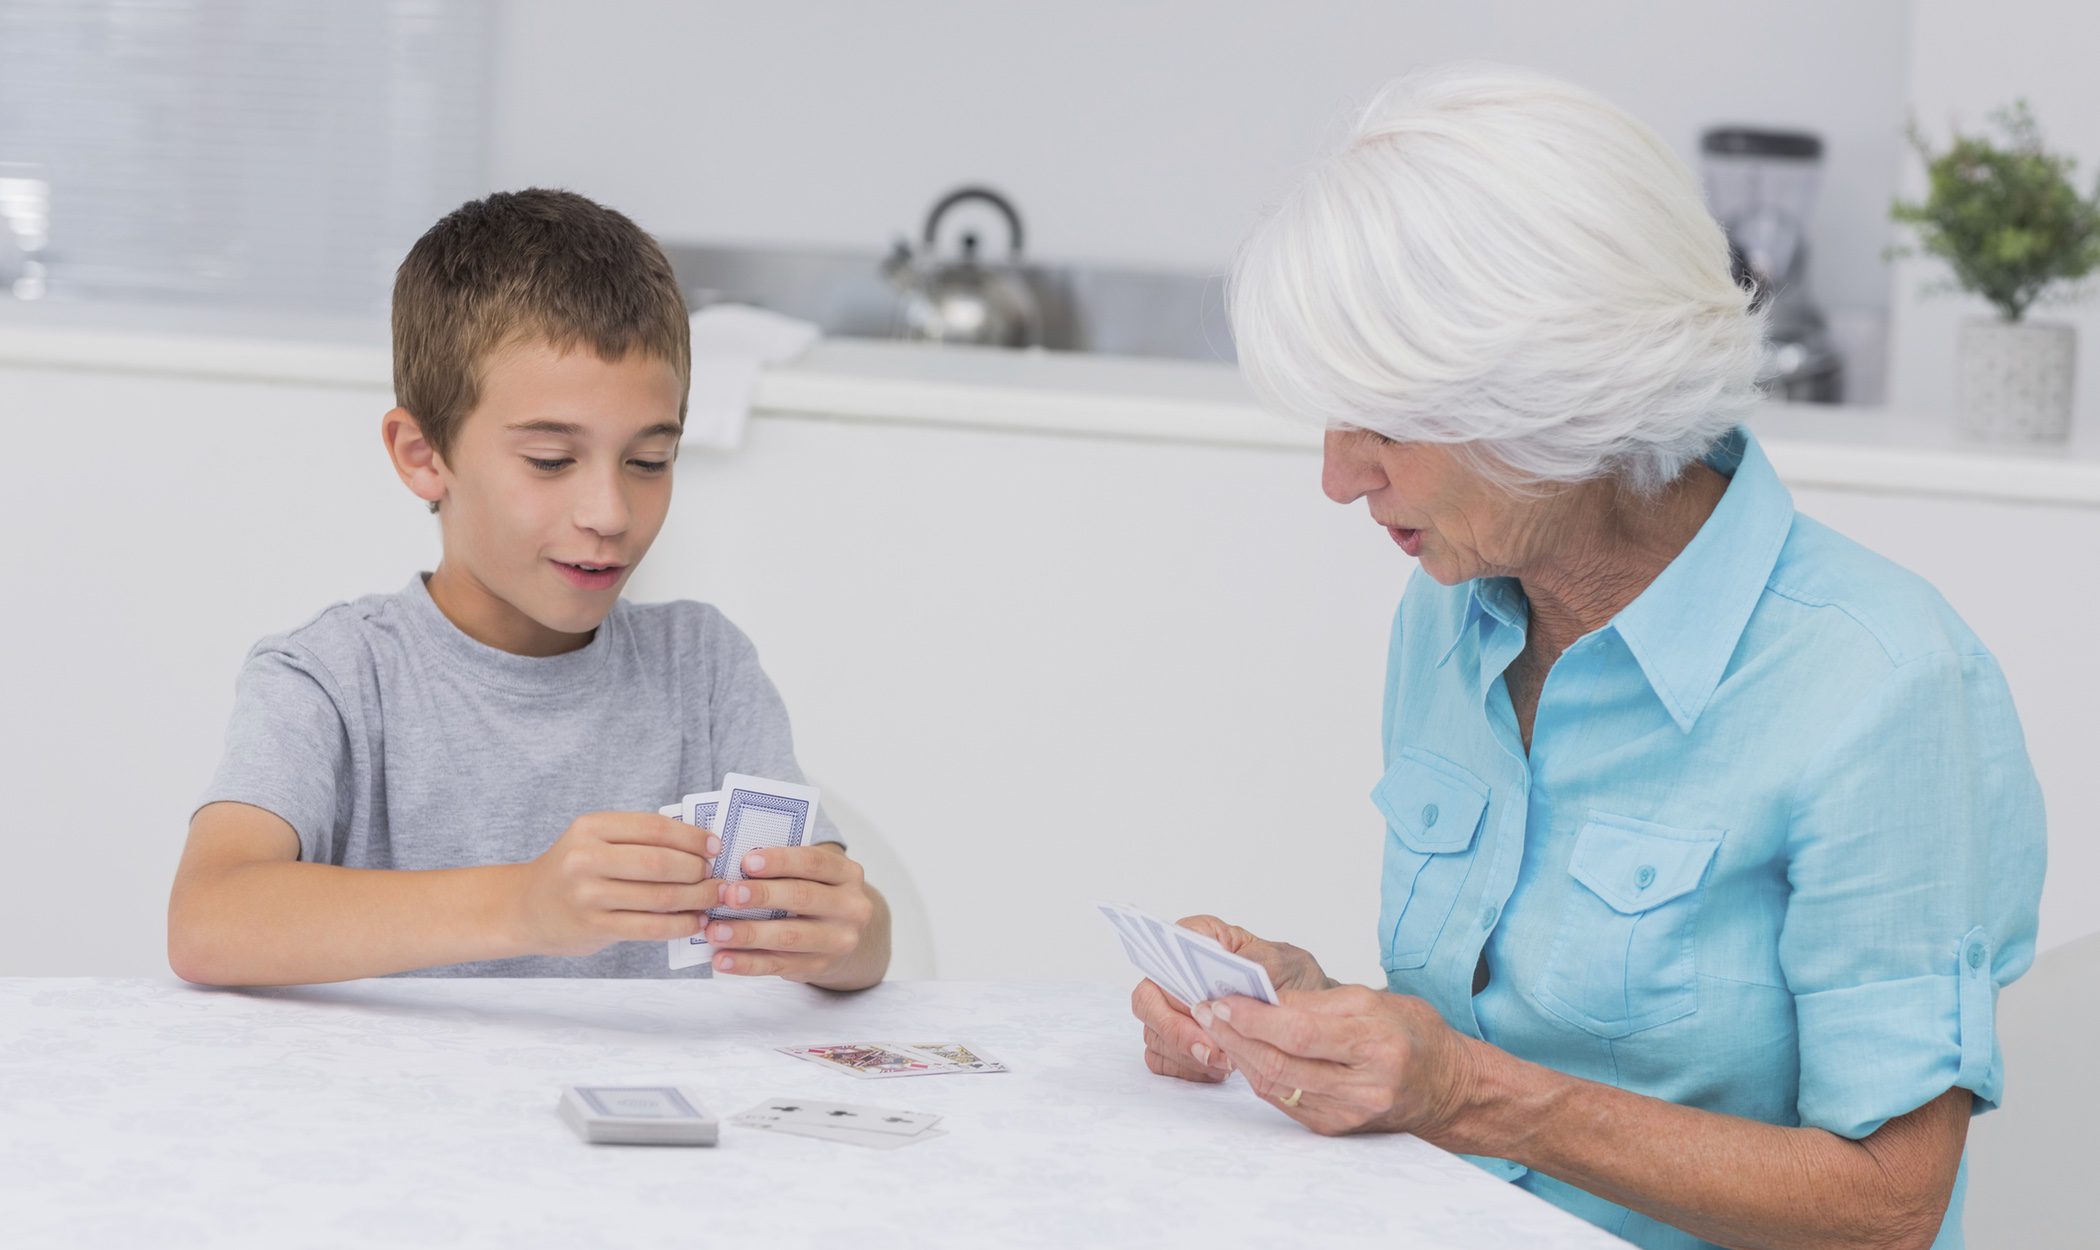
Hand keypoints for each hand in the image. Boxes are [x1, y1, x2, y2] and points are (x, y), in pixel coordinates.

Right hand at [512, 812, 721, 956]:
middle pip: (660, 863)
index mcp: (591, 828)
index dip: (692, 837)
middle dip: (698, 870)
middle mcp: (586, 859)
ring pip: (659, 897)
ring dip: (697, 899)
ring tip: (714, 898)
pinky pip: (650, 927)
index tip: (715, 847)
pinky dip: (680, 924)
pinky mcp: (594, 927)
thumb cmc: (575, 870)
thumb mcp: (595, 839)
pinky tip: (695, 921)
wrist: (527, 908)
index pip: (654, 828)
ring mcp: (588, 895)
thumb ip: (638, 838)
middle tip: (716, 877)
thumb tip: (701, 843)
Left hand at [702, 844, 879, 986]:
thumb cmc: (817, 895)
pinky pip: (779, 965)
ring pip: (789, 936)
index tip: (746, 862)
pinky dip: (747, 963)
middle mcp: (851, 907)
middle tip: (727, 895)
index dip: (780, 860)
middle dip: (762, 896)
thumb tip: (733, 866)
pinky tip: (723, 959)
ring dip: (748, 934)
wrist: (847, 937)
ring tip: (715, 931)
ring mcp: (838, 940)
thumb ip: (785, 868)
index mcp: (847, 874)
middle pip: (802, 897)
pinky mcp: (820, 967)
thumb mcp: (815, 875)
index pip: (814, 862)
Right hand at [1131, 915, 1332, 1083]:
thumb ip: (1259, 962)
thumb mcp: (1285, 963)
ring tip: (1226, 1062)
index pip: (1166, 950)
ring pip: (1154, 1034)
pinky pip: (1160, 1059)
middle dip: (1176, 1029)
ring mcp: (1170, 1008)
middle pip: (1148, 999)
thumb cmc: (1289, 981)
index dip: (1173, 976)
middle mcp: (1176, 972)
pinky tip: (1217, 1069)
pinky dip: (1186, 1068)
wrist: (1304, 1016)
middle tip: (1210, 1050)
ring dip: (1186, 1054)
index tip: (1197, 1002)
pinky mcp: (1172, 1041)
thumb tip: (1236, 968)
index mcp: (1200, 938)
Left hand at [1193, 985, 1479, 1139]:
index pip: (1299, 1032)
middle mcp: (1363, 1087)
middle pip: (1281, 1063)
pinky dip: (1258, 1074)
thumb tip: (1260, 998)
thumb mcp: (1372, 1000)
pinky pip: (1284, 1100)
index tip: (1223, 999)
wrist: (1446, 1086)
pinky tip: (1243, 1052)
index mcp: (1376, 1046)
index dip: (1254, 1017)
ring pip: (1276, 1085)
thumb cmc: (1412, 1035)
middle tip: (1206, 1011)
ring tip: (1216, 1028)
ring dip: (1239, 1055)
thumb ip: (1315, 1002)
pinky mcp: (1334, 1128)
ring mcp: (1347, 1114)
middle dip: (1235, 1036)